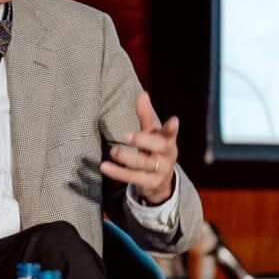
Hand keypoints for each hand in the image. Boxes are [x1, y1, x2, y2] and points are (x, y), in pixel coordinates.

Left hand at [100, 90, 178, 204]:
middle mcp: (167, 156)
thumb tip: (142, 94)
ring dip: (127, 158)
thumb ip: (145, 116)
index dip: (172, 128)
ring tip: (113, 152)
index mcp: (168, 140)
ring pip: (145, 164)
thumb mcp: (151, 134)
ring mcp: (160, 171)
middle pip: (159, 147)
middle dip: (143, 140)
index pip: (171, 133)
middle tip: (125, 135)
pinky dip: (118, 173)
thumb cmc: (154, 150)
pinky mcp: (150, 184)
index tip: (174, 120)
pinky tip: (104, 167)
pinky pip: (134, 179)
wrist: (160, 182)